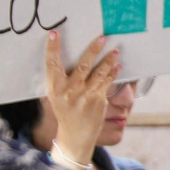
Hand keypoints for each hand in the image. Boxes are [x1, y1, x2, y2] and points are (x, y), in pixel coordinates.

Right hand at [44, 32, 117, 165]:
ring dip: (108, 60)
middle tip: (101, 37)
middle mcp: (70, 92)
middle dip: (92, 50)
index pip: (52, 65)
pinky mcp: (99, 101)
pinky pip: (107, 83)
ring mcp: (85, 96)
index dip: (52, 49)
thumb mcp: (56, 97)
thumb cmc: (65, 111)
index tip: (54, 34)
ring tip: (115, 50)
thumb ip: (60, 80)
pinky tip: (117, 66)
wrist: (75, 135)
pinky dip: (112, 73)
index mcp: (55, 89)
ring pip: (98, 73)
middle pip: (82, 66)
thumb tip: (64, 58)